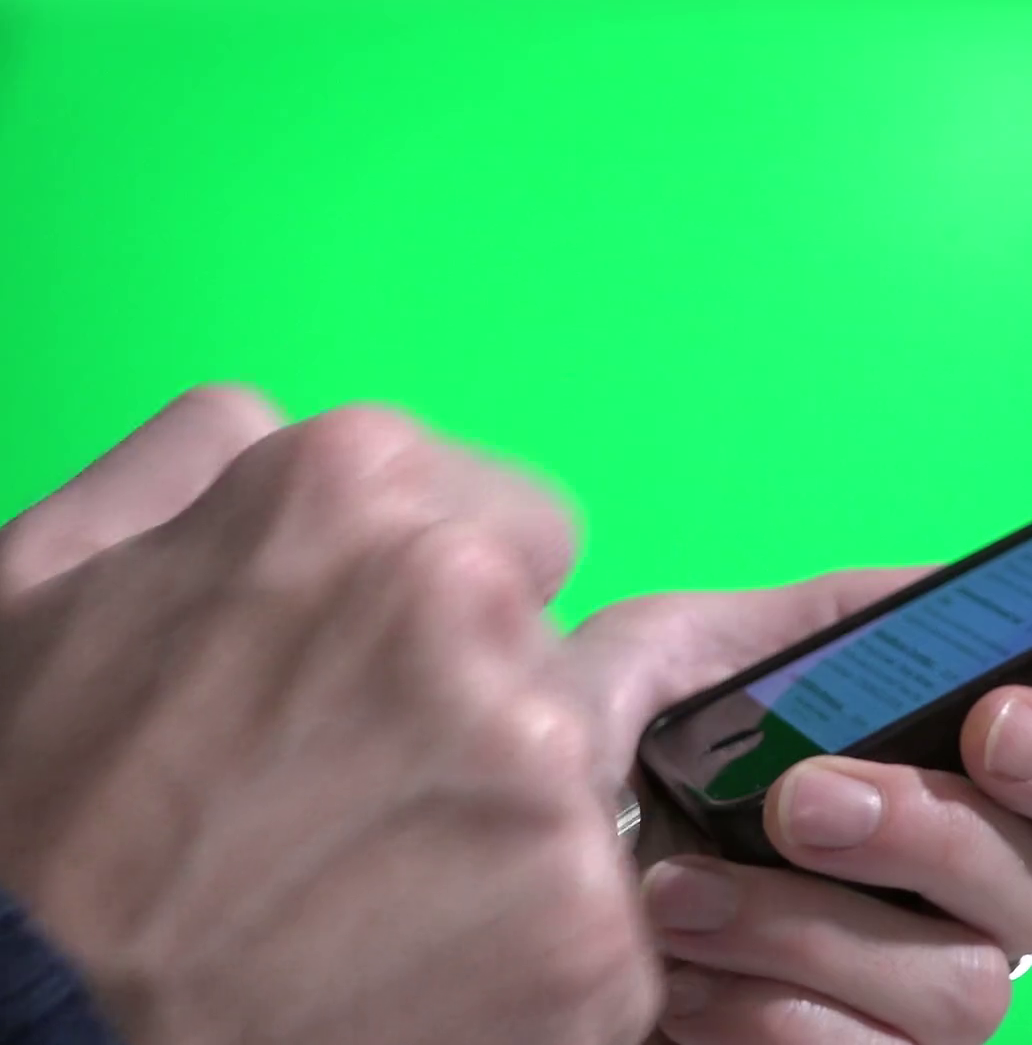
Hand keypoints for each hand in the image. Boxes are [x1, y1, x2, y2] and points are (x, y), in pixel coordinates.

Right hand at [0, 388, 659, 1044]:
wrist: (27, 1041)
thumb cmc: (30, 813)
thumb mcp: (45, 576)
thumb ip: (196, 457)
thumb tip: (284, 423)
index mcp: (359, 492)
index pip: (530, 528)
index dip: (463, 613)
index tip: (396, 681)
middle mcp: (473, 606)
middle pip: (557, 658)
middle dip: (484, 719)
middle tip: (355, 805)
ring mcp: (540, 773)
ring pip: (583, 791)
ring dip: (509, 839)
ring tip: (369, 900)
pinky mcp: (585, 926)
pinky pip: (599, 921)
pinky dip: (531, 957)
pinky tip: (415, 975)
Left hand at [565, 572, 1031, 1044]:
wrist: (499, 899)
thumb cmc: (597, 767)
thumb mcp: (686, 652)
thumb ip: (817, 619)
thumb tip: (945, 592)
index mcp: (947, 789)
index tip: (994, 722)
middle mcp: (961, 907)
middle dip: (923, 833)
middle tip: (794, 802)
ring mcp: (913, 1006)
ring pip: (961, 990)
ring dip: (808, 931)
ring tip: (678, 896)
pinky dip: (765, 1016)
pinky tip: (682, 981)